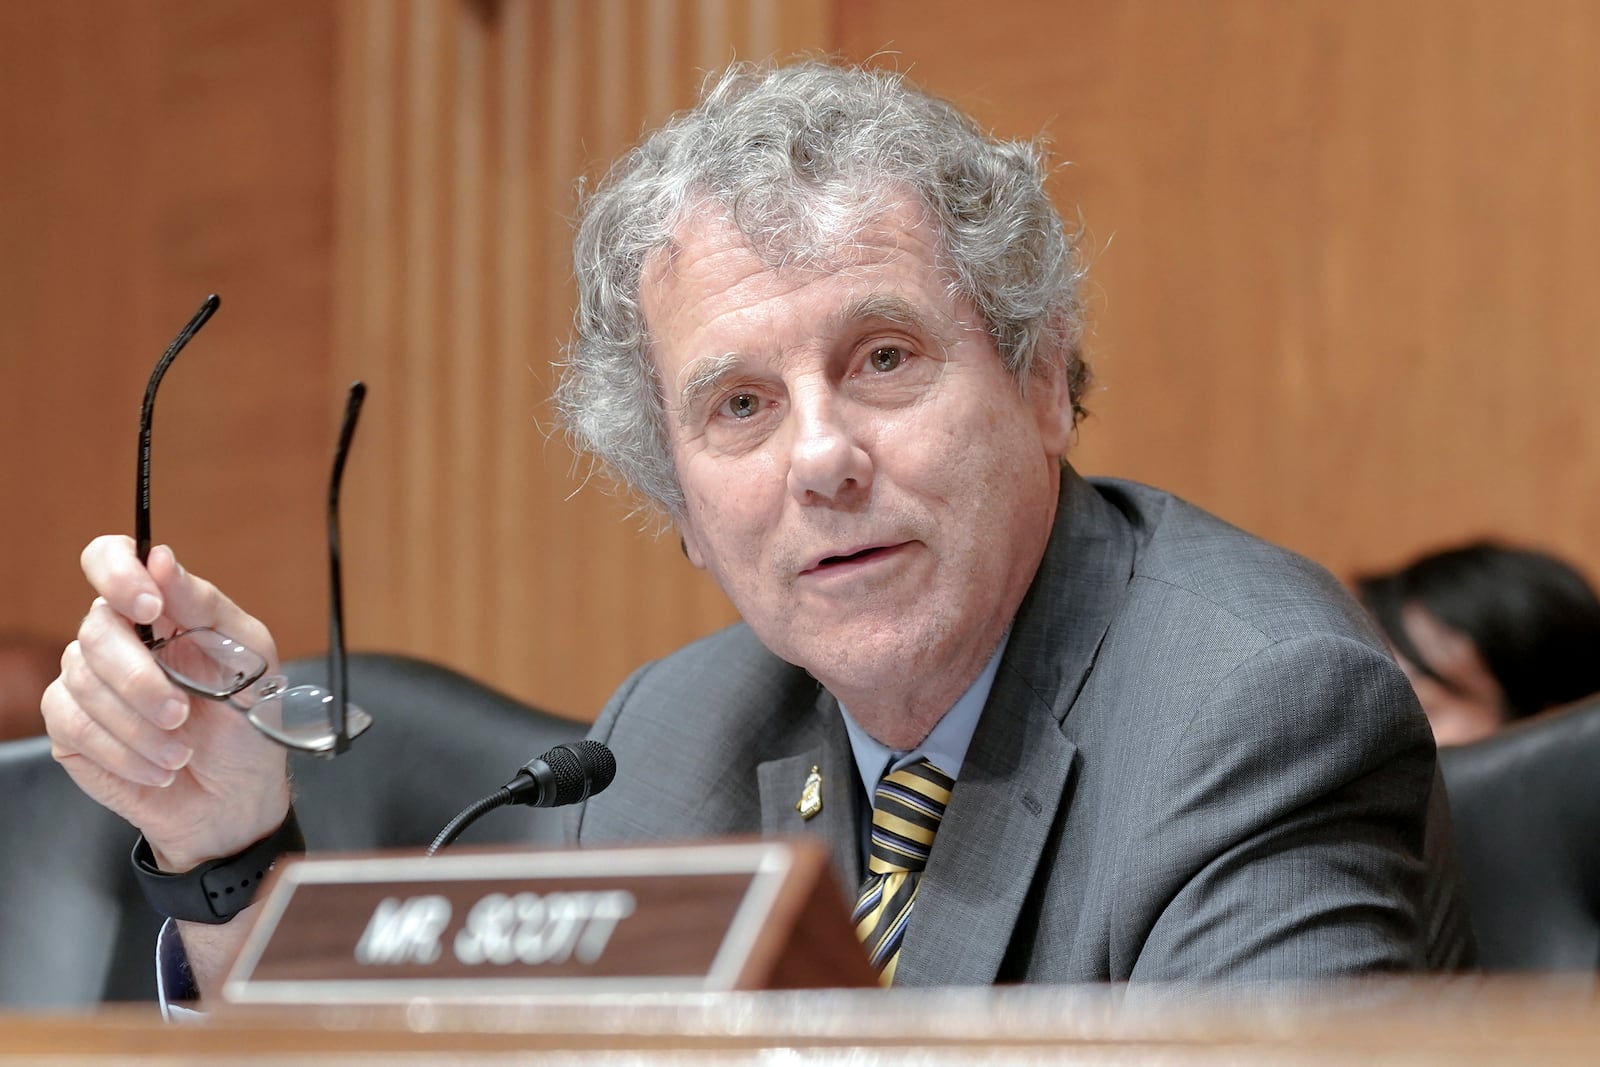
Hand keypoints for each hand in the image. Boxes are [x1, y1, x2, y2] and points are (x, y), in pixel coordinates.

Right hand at [42, 535, 290, 872]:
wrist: (235, 796)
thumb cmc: (246, 722)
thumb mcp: (249, 659)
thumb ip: (205, 607)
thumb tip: (162, 560)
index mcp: (160, 610)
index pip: (109, 559)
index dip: (117, 573)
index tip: (149, 606)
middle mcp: (117, 639)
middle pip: (96, 630)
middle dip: (140, 679)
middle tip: (182, 713)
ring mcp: (87, 682)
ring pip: (82, 683)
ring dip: (139, 726)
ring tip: (181, 751)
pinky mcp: (71, 729)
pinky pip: (74, 727)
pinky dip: (122, 752)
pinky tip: (158, 767)